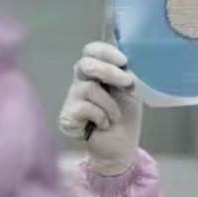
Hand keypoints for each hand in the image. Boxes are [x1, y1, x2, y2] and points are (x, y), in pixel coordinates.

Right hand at [59, 42, 141, 175]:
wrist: (121, 146)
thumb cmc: (125, 116)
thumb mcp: (130, 89)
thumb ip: (123, 72)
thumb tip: (119, 63)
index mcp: (96, 71)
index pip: (91, 50)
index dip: (105, 52)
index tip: (124, 62)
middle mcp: (81, 80)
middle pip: (86, 63)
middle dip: (109, 72)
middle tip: (127, 83)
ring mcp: (72, 97)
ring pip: (89, 88)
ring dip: (110, 104)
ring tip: (114, 117)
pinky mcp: (67, 115)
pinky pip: (85, 107)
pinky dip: (102, 117)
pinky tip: (102, 125)